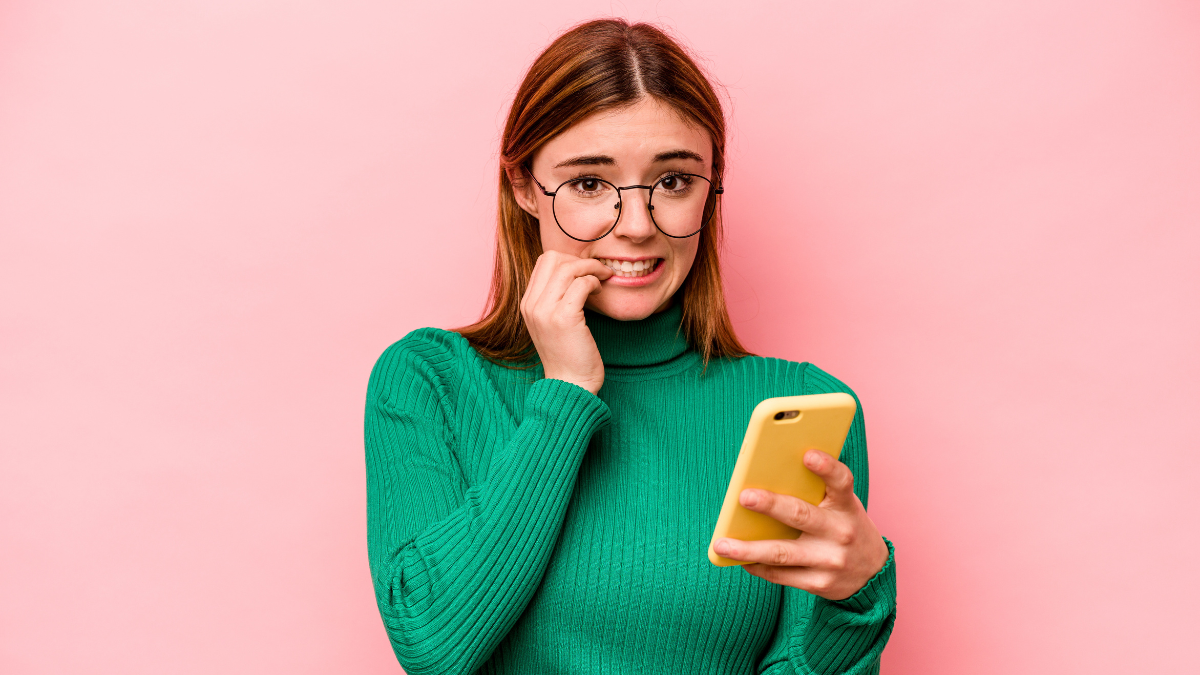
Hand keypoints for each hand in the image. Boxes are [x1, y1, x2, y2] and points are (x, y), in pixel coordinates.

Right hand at [520, 250, 613, 394]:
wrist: (570, 385)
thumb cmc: (568, 355)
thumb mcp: (552, 323)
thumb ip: (555, 299)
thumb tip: (575, 273)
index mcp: (527, 304)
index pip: (544, 262)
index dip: (568, 260)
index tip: (586, 271)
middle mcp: (532, 305)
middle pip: (553, 258)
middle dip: (580, 260)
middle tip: (598, 272)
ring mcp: (545, 311)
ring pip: (568, 268)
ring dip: (592, 269)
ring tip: (603, 279)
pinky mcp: (564, 318)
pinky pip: (581, 284)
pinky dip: (594, 282)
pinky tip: (600, 292)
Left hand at [712, 449, 889, 600]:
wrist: (872, 574)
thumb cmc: (844, 526)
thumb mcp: (841, 507)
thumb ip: (815, 492)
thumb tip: (765, 475)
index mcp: (846, 506)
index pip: (841, 482)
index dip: (826, 467)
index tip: (807, 455)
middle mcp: (841, 533)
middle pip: (800, 515)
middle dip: (770, 505)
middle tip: (744, 496)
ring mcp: (830, 561)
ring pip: (782, 553)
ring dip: (748, 549)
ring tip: (721, 544)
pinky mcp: (819, 584)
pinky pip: (781, 575)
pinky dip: (756, 566)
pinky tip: (738, 559)